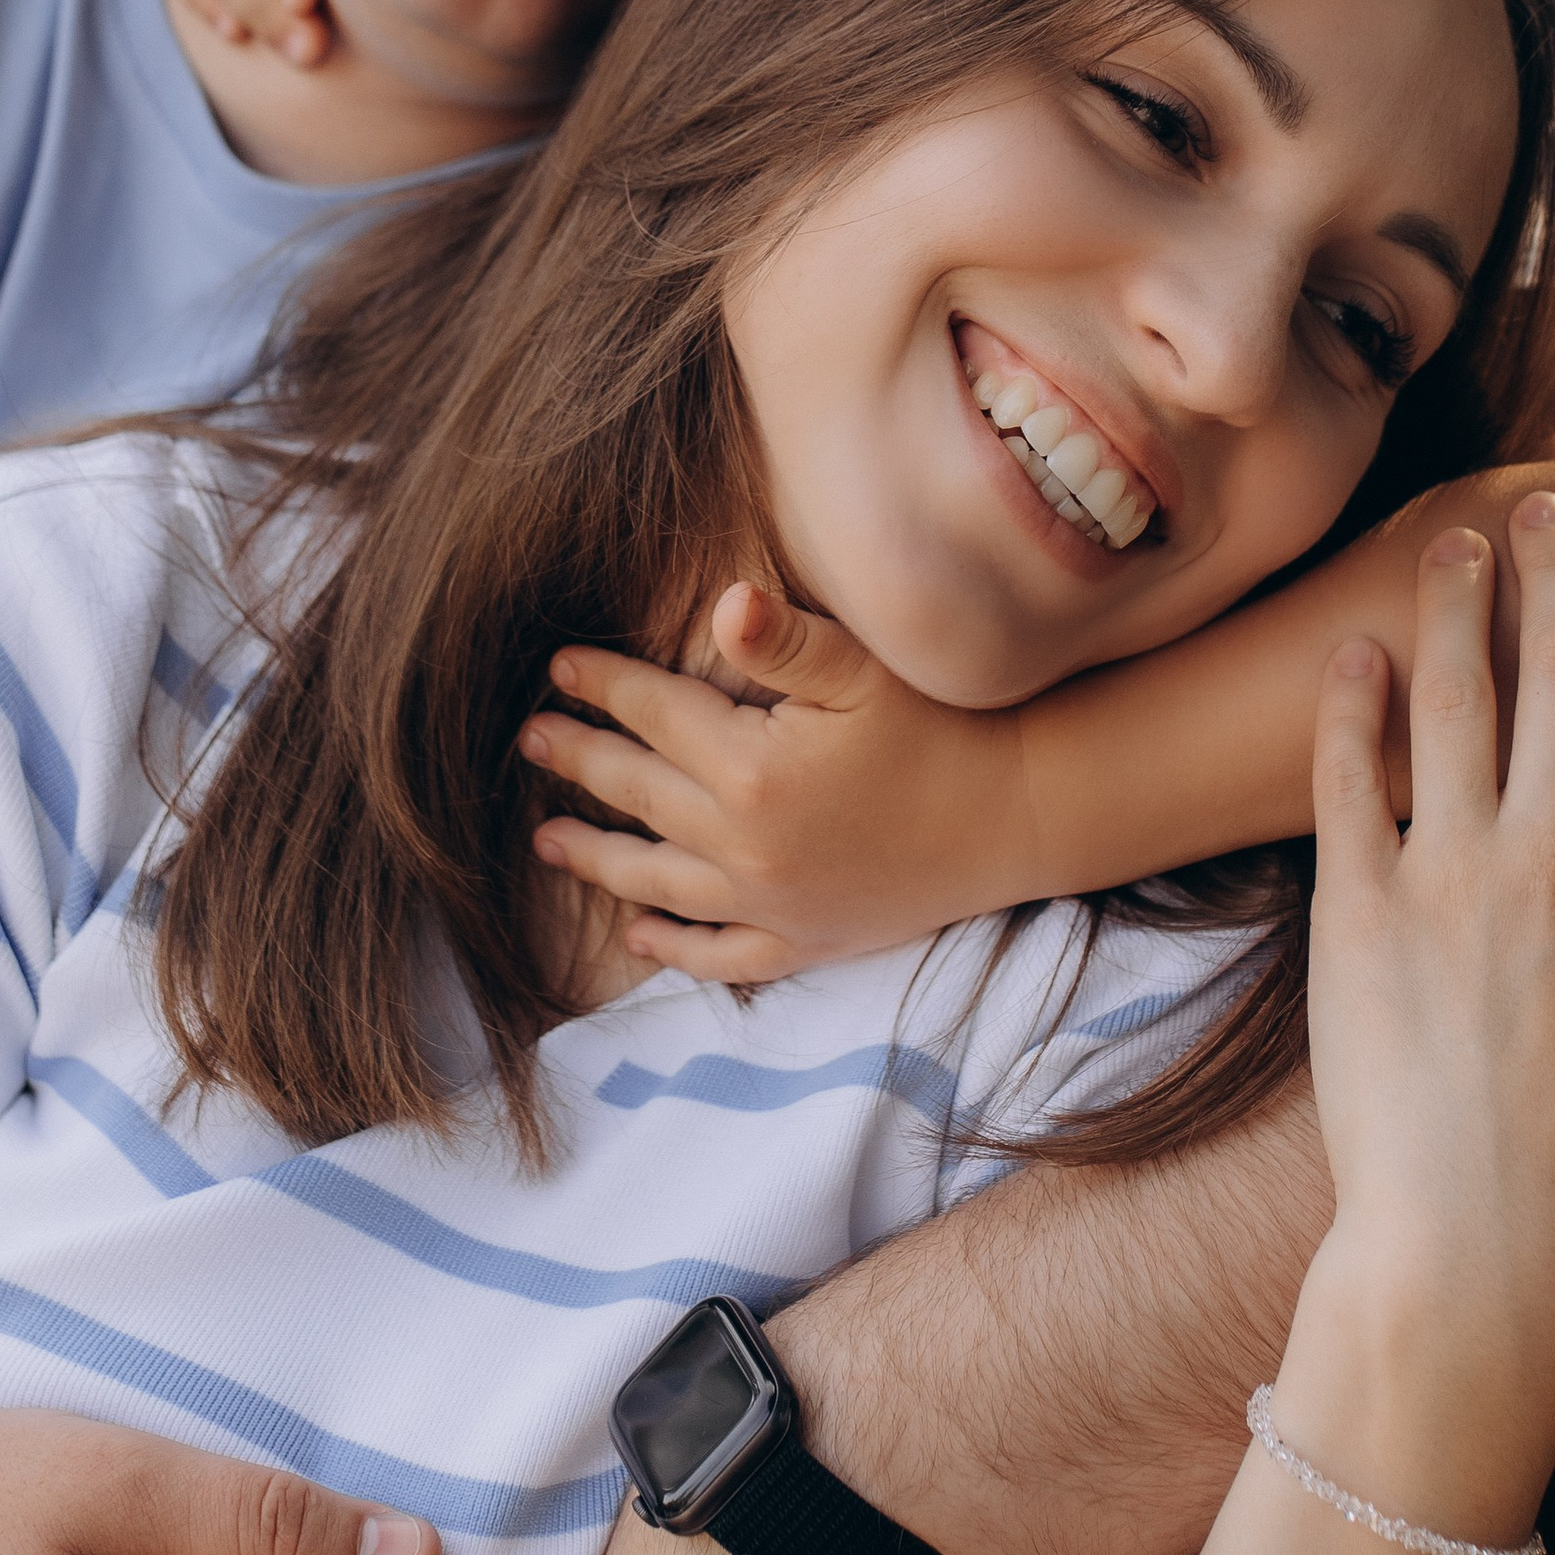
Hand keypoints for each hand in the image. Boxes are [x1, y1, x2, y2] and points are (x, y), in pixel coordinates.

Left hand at [520, 585, 1041, 980]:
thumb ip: (785, 641)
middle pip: (640, 795)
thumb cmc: (948, 727)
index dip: (602, 685)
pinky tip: (637, 932)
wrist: (1024, 814)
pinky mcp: (804, 941)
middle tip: (530, 739)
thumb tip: (720, 601)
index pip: (655, 715)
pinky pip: (718, 954)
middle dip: (581, 762)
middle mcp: (746, 847)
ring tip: (546, 840)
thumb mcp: (867, 670)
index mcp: (753, 770)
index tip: (558, 666)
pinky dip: (671, 945)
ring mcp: (771, 905)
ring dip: (596, 858)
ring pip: (658, 881)